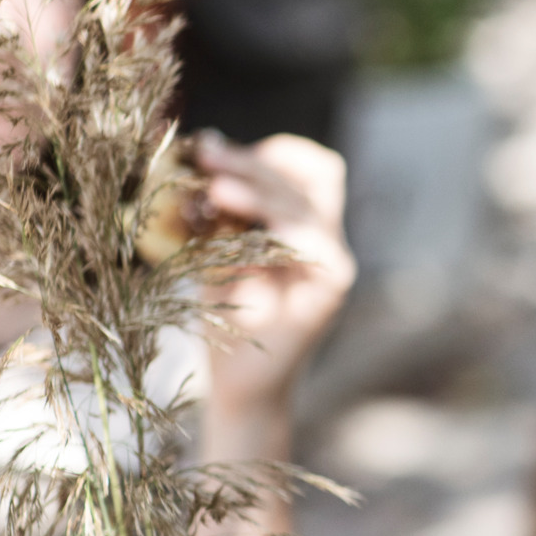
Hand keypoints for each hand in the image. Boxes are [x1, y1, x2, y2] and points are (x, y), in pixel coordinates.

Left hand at [198, 133, 355, 419]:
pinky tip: (231, 227)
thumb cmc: (224, 318)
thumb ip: (220, 211)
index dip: (274, 152)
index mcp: (304, 225)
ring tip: (214, 187)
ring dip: (259, 188)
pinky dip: (269, 227)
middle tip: (204, 153)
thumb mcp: (216, 251)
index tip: (217, 151)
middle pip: (309, 175)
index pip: (312, 167)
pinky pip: (308, 242)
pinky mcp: (330, 288)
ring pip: (306, 202)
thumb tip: (201, 154)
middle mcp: (326, 240)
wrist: (239, 383)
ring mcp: (334, 263)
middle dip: (252, 160)